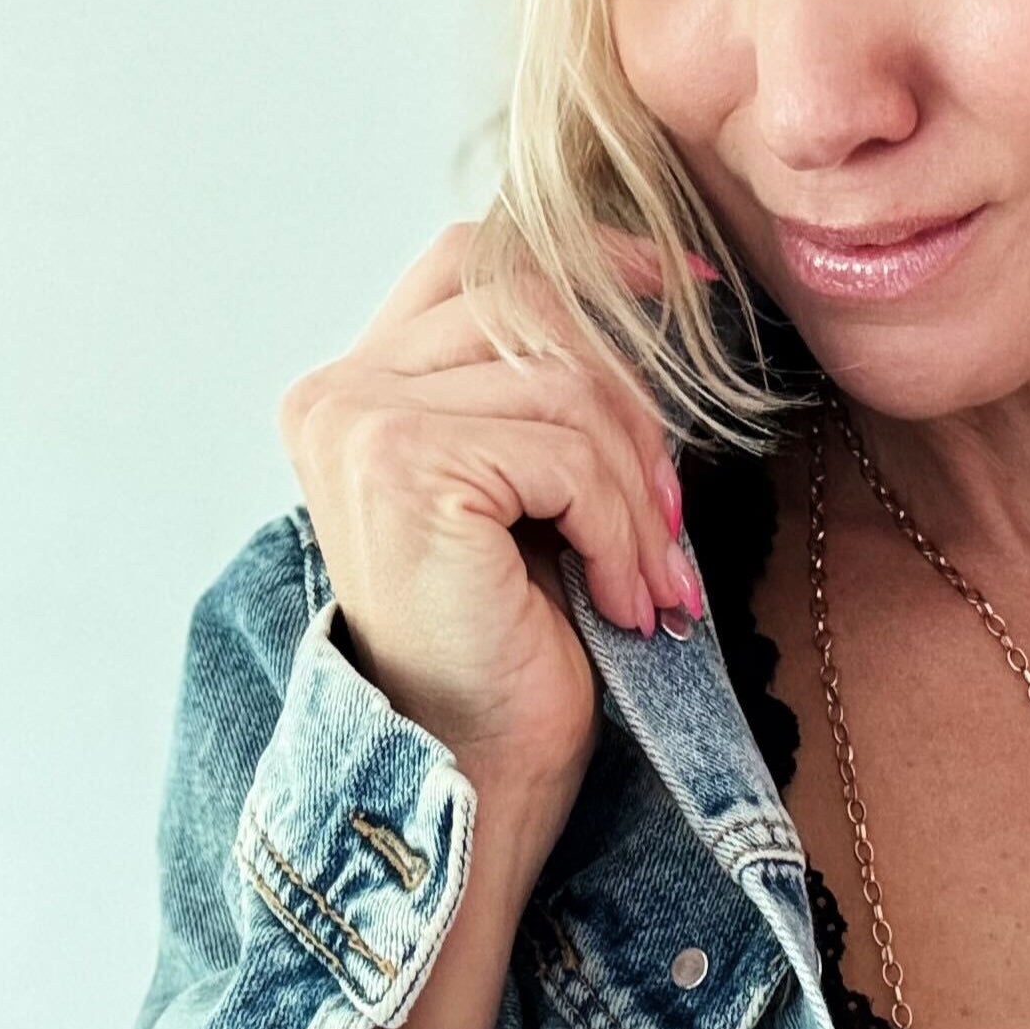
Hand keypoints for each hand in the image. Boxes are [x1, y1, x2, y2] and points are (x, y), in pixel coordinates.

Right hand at [277, 218, 704, 849]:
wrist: (477, 767)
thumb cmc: (516, 639)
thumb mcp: (536, 488)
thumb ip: (549, 388)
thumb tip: (662, 288)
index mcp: (360, 382)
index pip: (481, 261)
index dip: (592, 261)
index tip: (689, 288)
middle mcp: (340, 390)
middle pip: (536, 309)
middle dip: (634, 405)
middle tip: (674, 516)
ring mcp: (360, 422)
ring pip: (566, 384)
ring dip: (636, 492)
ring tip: (653, 577)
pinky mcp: (404, 467)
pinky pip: (566, 455)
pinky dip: (620, 531)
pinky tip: (626, 603)